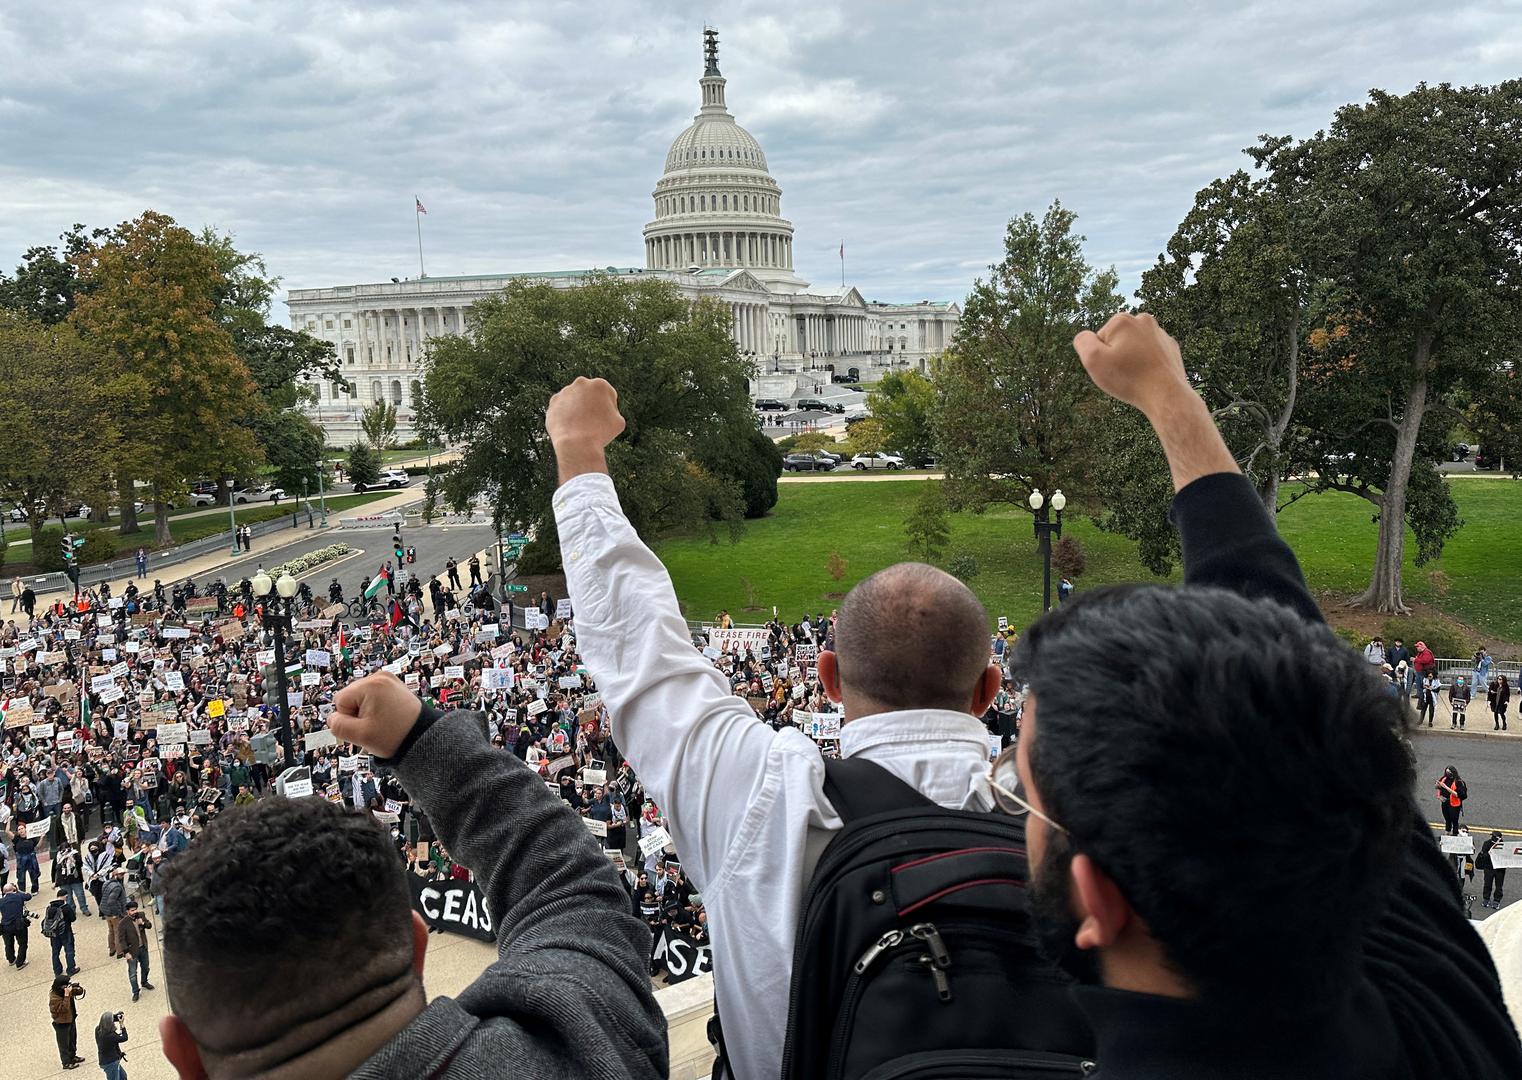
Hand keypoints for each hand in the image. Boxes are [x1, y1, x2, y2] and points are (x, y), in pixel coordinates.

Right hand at [326, 673, 422, 758]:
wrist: (423, 737)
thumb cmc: (396, 736)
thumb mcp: (360, 735)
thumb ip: (337, 726)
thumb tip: (332, 718)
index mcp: (371, 684)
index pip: (340, 701)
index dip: (348, 718)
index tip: (366, 725)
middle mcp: (380, 677)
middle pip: (350, 697)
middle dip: (357, 714)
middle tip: (375, 726)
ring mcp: (389, 680)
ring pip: (361, 698)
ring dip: (367, 712)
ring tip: (383, 722)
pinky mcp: (394, 686)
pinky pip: (374, 697)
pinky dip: (377, 708)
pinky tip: (387, 717)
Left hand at [546, 377, 624, 482]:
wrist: (576, 443)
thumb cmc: (601, 433)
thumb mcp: (619, 422)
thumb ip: (613, 411)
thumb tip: (605, 409)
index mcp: (600, 385)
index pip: (607, 395)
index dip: (609, 409)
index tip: (605, 421)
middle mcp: (581, 383)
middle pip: (589, 395)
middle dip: (591, 405)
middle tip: (593, 422)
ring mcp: (565, 391)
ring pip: (575, 401)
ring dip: (577, 410)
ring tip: (580, 427)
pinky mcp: (553, 402)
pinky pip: (562, 408)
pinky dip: (565, 416)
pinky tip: (570, 427)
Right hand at [1074, 312, 1237, 490]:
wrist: (1166, 395)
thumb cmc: (1128, 378)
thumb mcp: (1092, 360)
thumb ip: (1082, 341)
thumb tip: (1085, 336)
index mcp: (1122, 320)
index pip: (1099, 338)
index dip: (1100, 356)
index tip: (1111, 367)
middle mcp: (1143, 320)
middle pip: (1118, 340)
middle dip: (1116, 355)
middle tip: (1123, 373)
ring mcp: (1160, 333)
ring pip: (1134, 347)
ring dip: (1132, 359)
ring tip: (1136, 376)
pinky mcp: (1170, 347)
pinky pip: (1150, 354)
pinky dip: (1147, 363)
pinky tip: (1149, 376)